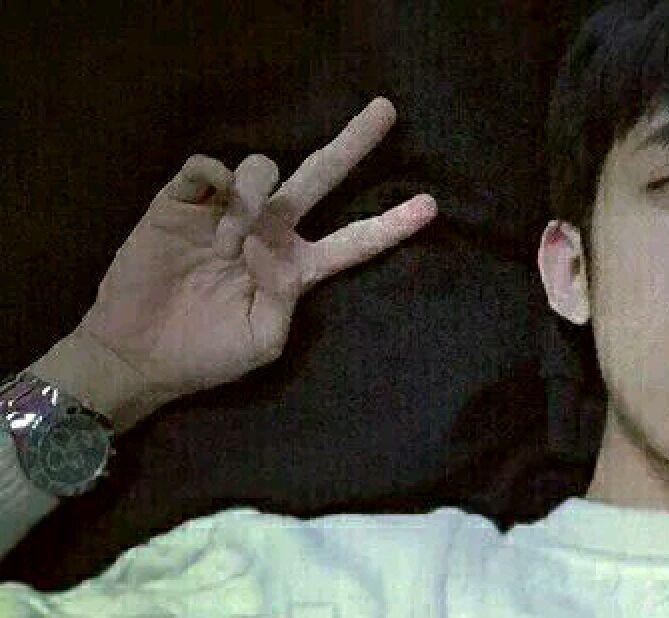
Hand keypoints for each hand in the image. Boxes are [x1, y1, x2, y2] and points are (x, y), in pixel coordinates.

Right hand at [73, 97, 436, 414]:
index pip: (353, 242)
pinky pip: (208, 167)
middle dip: (353, 145)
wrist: (139, 352)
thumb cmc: (207, 356)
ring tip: (229, 244)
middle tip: (387, 111)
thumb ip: (285, 300)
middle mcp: (269, 232)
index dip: (390, 225)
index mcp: (295, 268)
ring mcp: (227, 212)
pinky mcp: (183, 201)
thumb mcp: (262, 341)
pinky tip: (211, 215)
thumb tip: (278, 249)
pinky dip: (215, 181)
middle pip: (319, 178)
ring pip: (263, 167)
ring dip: (254, 197)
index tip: (431, 207)